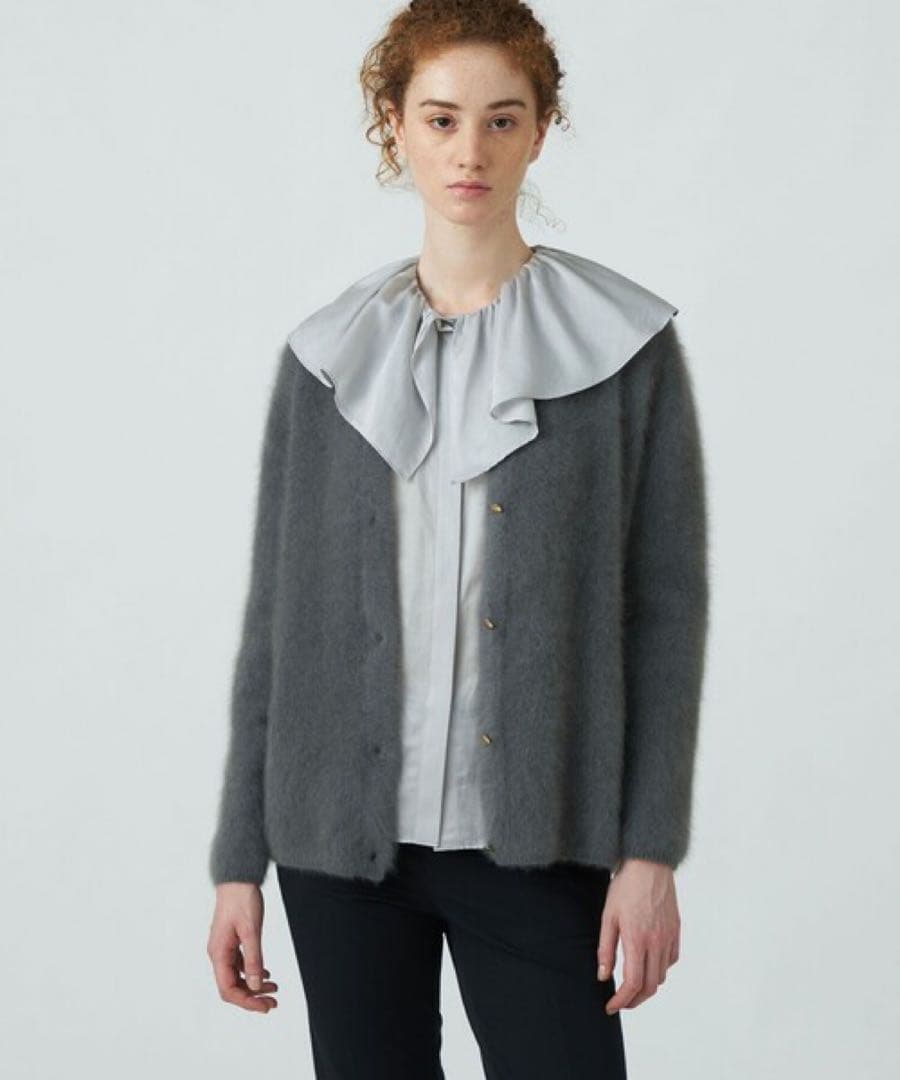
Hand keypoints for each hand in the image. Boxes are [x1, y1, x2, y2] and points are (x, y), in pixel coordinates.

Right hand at [207, 882, 279, 1012]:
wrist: (238, 878)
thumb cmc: (242, 899)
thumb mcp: (251, 930)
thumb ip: (253, 959)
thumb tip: (254, 986)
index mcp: (218, 953)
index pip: (228, 989)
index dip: (246, 1002)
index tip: (265, 1006)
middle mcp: (218, 953)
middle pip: (232, 986)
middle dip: (252, 997)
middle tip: (273, 1003)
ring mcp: (224, 947)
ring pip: (236, 976)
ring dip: (253, 986)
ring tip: (274, 989)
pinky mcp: (231, 941)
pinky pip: (239, 964)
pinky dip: (252, 972)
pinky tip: (265, 974)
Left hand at [596, 858, 680, 1013]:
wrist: (649, 864)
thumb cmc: (625, 887)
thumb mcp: (608, 916)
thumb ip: (605, 948)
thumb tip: (603, 976)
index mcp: (637, 939)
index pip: (633, 983)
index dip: (621, 1001)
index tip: (610, 1006)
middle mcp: (657, 942)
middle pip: (649, 986)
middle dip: (634, 1000)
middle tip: (621, 1001)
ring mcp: (669, 937)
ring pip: (661, 976)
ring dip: (647, 986)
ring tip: (632, 984)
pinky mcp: (676, 931)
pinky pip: (671, 960)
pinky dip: (660, 969)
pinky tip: (648, 964)